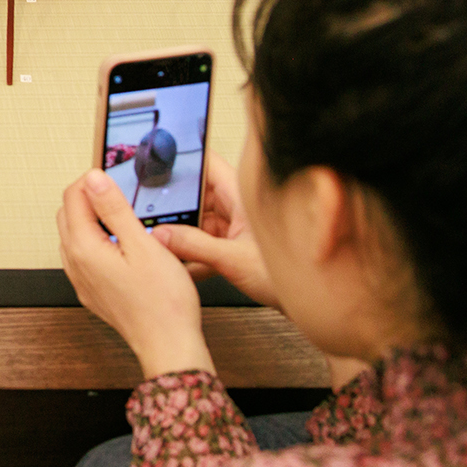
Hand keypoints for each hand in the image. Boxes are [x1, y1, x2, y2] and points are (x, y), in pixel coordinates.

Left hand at [57, 168, 214, 379]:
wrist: (169, 346)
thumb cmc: (163, 302)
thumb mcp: (143, 244)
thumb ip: (115, 209)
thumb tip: (94, 179)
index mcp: (84, 248)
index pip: (73, 197)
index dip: (92, 180)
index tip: (115, 177)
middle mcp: (75, 264)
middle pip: (69, 214)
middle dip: (88, 197)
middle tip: (119, 193)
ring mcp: (82, 280)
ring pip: (74, 235)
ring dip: (92, 219)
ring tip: (123, 217)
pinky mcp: (92, 292)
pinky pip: (84, 256)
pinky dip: (96, 241)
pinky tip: (121, 245)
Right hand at [150, 157, 279, 309]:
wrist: (318, 304)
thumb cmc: (291, 276)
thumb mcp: (233, 260)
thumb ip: (194, 246)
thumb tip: (161, 235)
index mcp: (242, 196)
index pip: (207, 165)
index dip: (182, 162)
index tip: (156, 166)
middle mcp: (238, 208)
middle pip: (197, 195)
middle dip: (173, 205)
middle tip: (148, 213)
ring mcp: (236, 228)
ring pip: (199, 221)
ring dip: (180, 232)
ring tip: (159, 240)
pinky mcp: (236, 248)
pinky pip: (205, 242)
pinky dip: (191, 252)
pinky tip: (178, 265)